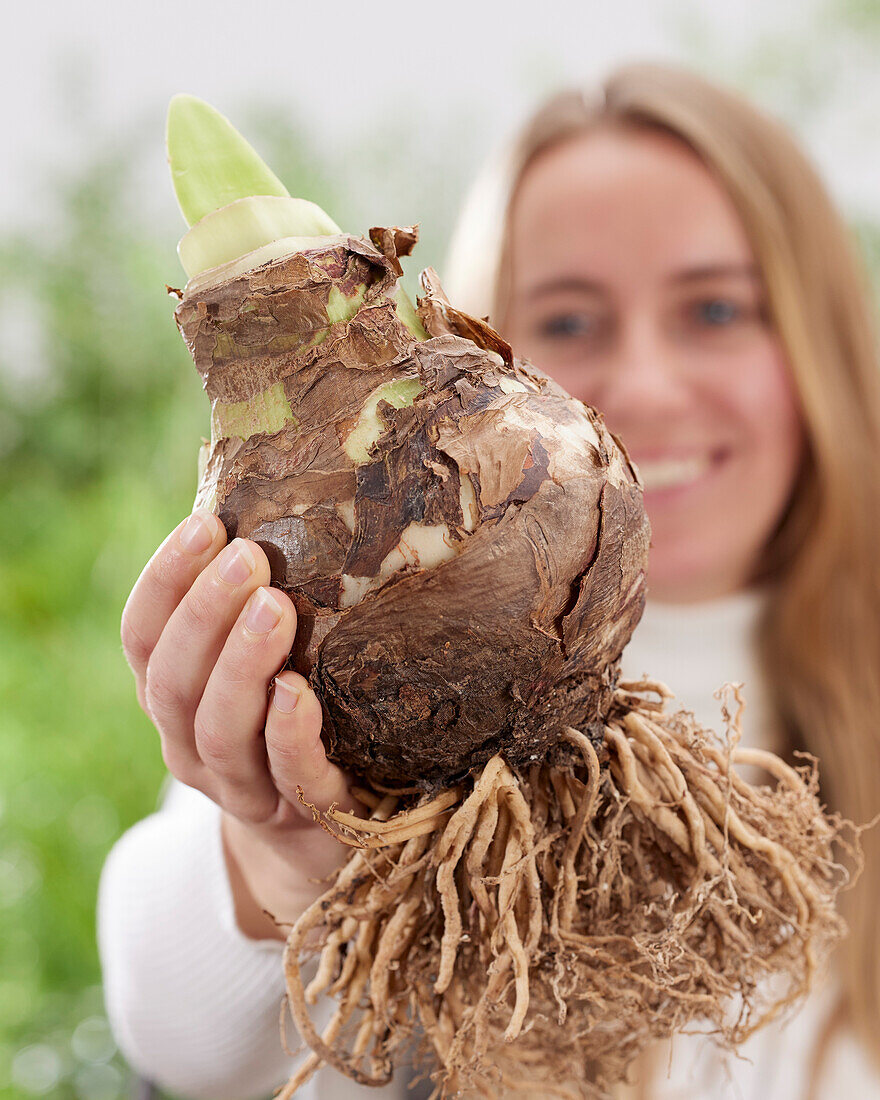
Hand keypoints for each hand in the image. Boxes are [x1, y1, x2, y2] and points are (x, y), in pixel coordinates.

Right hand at [121, 509, 358, 939]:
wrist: (318, 834)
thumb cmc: (288, 720)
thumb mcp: (259, 662)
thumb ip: (251, 605)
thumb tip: (270, 502)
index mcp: (172, 696)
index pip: (143, 636)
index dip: (165, 580)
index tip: (206, 524)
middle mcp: (190, 742)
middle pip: (175, 680)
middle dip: (205, 613)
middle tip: (248, 557)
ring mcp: (240, 786)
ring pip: (219, 730)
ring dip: (241, 664)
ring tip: (275, 606)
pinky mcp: (301, 814)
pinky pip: (288, 779)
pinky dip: (288, 735)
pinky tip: (298, 693)